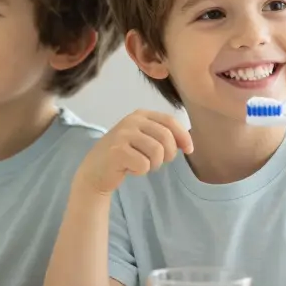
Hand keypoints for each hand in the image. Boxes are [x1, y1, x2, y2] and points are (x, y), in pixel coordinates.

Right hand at [76, 110, 192, 195]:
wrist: (95, 170)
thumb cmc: (125, 155)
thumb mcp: (144, 139)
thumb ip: (163, 136)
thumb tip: (188, 143)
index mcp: (141, 115)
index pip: (170, 121)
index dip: (184, 137)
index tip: (189, 150)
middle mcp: (132, 121)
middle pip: (166, 137)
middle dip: (168, 155)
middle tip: (157, 162)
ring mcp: (123, 134)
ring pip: (157, 152)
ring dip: (154, 164)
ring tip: (143, 165)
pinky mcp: (117, 151)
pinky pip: (144, 164)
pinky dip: (140, 171)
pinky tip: (129, 169)